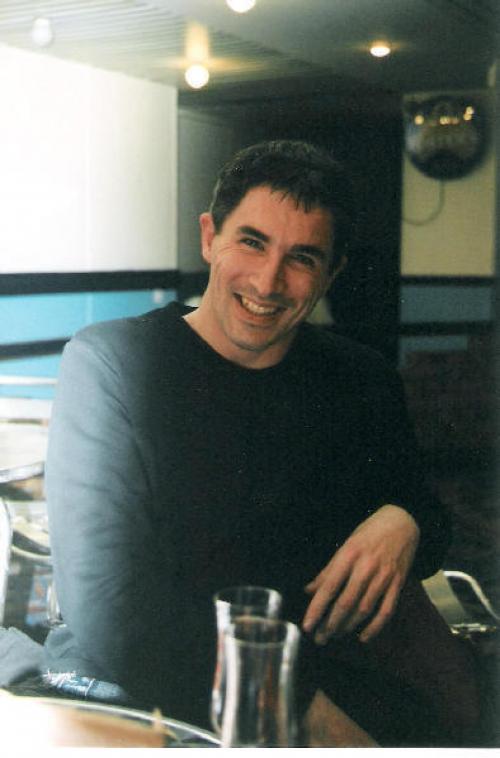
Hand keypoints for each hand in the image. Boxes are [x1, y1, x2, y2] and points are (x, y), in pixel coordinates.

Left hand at [302, 504, 419, 644]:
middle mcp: (366, 567)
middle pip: (346, 603)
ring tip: (334, 636)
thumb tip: (309, 590)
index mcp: (349, 554)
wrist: (403, 521)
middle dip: (330, 624)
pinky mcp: (397, 584)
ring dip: (347, 627)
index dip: (317, 608)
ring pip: (364, 610)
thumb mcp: (346, 544)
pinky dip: (374, 627)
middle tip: (319, 638)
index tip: (307, 625)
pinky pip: (386, 611)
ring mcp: (384, 577)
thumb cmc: (370, 532)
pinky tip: (363, 637)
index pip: (329, 586)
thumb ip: (328, 569)